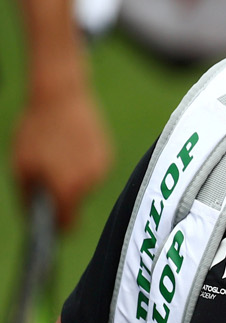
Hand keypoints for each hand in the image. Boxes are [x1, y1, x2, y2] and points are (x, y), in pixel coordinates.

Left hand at [10, 82, 110, 229]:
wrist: (61, 96)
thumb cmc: (35, 130)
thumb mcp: (20, 164)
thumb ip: (28, 195)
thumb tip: (34, 216)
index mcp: (66, 188)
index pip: (68, 222)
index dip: (59, 226)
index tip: (53, 227)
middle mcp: (88, 182)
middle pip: (76, 201)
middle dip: (63, 194)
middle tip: (47, 174)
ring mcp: (101, 168)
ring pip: (86, 185)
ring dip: (73, 178)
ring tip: (58, 155)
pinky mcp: (108, 154)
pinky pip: (94, 169)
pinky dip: (82, 164)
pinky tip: (71, 146)